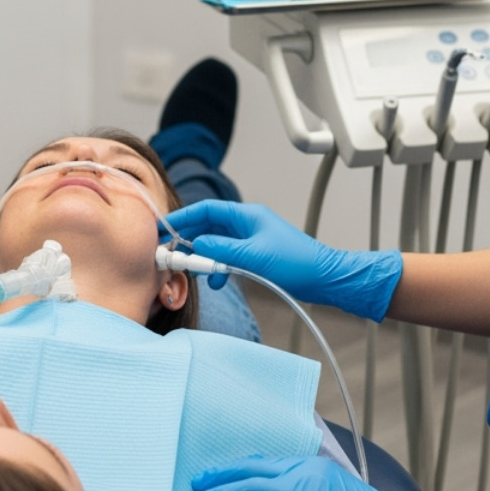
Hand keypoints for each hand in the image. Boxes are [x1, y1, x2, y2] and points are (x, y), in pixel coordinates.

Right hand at [166, 200, 401, 320]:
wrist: (325, 279)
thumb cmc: (296, 263)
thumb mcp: (254, 255)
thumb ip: (222, 248)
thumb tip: (197, 243)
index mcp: (247, 215)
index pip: (207, 209)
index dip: (183, 217)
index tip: (164, 228)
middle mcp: (247, 223)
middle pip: (209, 226)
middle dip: (190, 240)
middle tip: (173, 254)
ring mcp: (252, 239)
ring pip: (217, 243)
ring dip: (206, 257)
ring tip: (198, 271)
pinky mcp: (257, 255)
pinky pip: (229, 257)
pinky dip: (220, 267)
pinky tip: (219, 281)